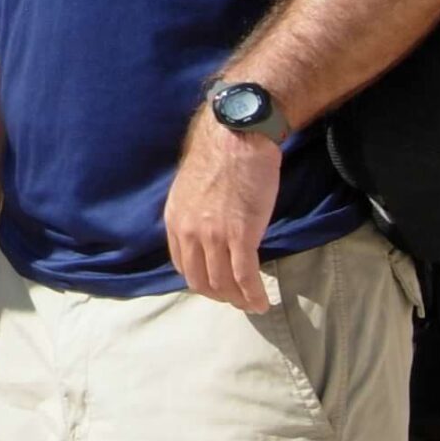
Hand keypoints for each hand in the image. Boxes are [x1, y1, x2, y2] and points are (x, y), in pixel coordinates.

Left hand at [163, 110, 282, 310]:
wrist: (237, 137)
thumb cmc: (221, 156)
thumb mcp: (192, 189)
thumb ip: (194, 214)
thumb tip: (208, 234)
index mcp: (175, 221)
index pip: (182, 266)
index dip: (201, 281)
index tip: (217, 284)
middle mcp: (190, 232)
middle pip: (200, 281)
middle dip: (219, 295)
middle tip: (237, 299)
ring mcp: (214, 236)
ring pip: (223, 283)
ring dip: (239, 300)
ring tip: (252, 304)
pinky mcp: (241, 235)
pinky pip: (245, 276)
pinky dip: (254, 295)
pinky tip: (263, 302)